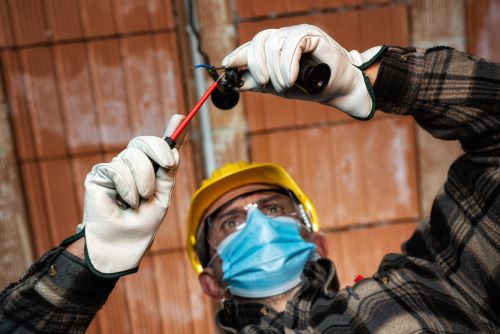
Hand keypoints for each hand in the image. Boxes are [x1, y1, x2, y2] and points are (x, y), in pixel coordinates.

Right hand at [62, 114, 184, 277]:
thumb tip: (175, 148)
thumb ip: (168, 172)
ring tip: (138, 201)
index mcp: (150, 171)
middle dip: (159, 149)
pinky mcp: (99, 176)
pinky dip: (126, 187)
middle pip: (144, 142)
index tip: (181, 117)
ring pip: (133, 156)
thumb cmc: (143, 224)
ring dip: (143, 181)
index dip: (171, 131)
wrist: (124, 244)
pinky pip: (116, 168)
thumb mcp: (163, 196)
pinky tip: (123, 202)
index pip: (160, 147)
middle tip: (167, 164)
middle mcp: (132, 166)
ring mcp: (115, 169)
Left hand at [222, 24, 384, 118]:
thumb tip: (235, 82)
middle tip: (264, 83)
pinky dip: (288, 65)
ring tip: (285, 86)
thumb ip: (259, 83)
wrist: (338, 90)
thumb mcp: (279, 87)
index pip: (253, 45)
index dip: (239, 54)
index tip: (226, 64)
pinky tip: (292, 79)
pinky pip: (292, 45)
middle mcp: (286, 37)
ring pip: (274, 43)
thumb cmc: (311, 87)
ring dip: (276, 71)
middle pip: (260, 41)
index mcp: (277, 47)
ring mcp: (299, 34)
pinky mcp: (312, 35)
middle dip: (257, 65)